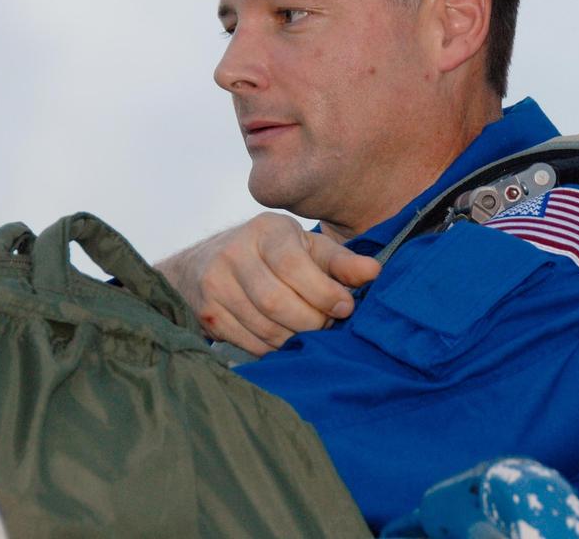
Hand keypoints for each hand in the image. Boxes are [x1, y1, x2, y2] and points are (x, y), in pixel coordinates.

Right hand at [156, 213, 380, 355]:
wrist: (202, 262)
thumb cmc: (269, 253)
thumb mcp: (306, 247)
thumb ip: (341, 261)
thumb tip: (376, 272)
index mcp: (266, 230)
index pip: (293, 265)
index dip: (323, 292)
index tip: (346, 308)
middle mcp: (234, 252)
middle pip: (276, 301)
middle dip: (311, 321)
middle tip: (327, 325)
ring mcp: (215, 284)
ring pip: (263, 326)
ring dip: (294, 337)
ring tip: (308, 332)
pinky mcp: (206, 313)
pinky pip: (248, 342)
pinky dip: (273, 348)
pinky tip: (284, 339)